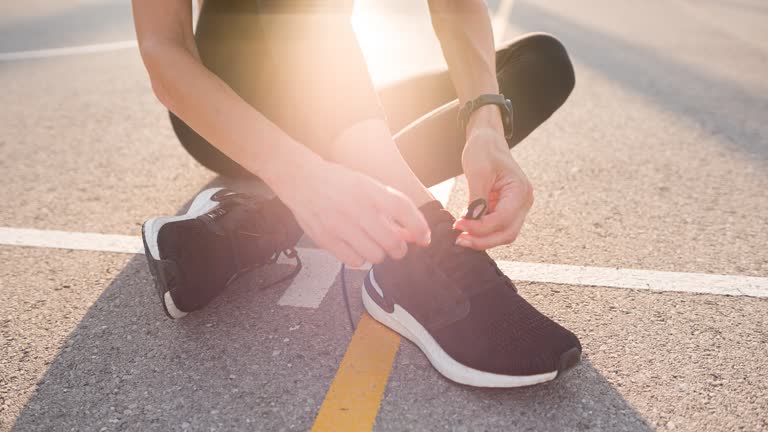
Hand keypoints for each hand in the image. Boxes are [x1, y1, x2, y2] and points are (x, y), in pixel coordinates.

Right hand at [273, 159, 430, 266]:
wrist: (301, 179)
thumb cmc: (340, 183)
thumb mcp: (368, 186)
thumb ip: (390, 208)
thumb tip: (413, 234)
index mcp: (370, 190)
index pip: (404, 209)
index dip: (419, 227)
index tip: (425, 238)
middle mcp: (356, 208)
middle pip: (392, 242)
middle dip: (400, 249)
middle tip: (397, 247)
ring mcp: (340, 225)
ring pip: (376, 256)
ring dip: (380, 254)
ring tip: (373, 244)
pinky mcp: (326, 239)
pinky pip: (355, 262)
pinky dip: (361, 259)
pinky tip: (356, 247)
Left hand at [454, 127, 532, 249]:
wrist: (487, 139)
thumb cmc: (484, 150)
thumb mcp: (478, 172)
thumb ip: (476, 200)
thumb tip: (471, 223)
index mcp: (520, 190)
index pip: (503, 219)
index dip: (481, 227)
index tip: (459, 225)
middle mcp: (523, 201)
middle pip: (507, 233)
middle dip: (483, 240)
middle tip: (459, 240)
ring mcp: (516, 207)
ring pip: (503, 234)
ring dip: (482, 239)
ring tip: (460, 237)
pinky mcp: (505, 208)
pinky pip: (496, 227)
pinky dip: (481, 231)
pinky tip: (466, 228)